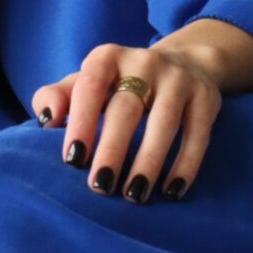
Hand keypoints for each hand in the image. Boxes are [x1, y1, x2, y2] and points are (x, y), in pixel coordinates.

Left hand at [29, 41, 224, 201]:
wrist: (184, 62)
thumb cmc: (119, 84)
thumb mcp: (86, 82)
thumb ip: (57, 97)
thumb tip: (47, 119)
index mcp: (107, 58)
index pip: (89, 87)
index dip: (80, 122)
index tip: (72, 160)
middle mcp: (144, 62)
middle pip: (126, 108)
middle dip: (113, 149)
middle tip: (100, 186)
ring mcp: (178, 78)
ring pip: (164, 122)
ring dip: (149, 161)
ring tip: (134, 195)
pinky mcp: (206, 98)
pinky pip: (198, 134)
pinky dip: (185, 164)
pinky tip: (171, 191)